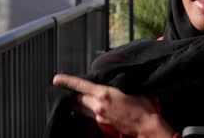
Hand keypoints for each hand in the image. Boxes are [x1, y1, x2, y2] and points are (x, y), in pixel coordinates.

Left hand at [53, 74, 174, 137]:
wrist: (147, 125)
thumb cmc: (142, 105)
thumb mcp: (129, 88)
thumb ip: (114, 85)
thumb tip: (107, 81)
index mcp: (104, 93)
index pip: (80, 86)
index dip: (67, 81)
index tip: (56, 79)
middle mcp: (98, 106)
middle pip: (78, 98)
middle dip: (75, 94)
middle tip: (75, 89)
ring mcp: (99, 117)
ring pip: (82, 108)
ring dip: (81, 103)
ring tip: (85, 98)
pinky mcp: (102, 125)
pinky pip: (90, 116)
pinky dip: (90, 110)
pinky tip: (96, 108)